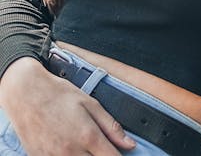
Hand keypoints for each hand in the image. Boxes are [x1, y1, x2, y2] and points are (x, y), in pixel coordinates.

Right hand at [0, 57, 136, 154]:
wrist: (26, 94)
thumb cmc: (58, 95)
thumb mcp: (90, 104)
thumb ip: (111, 127)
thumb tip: (130, 144)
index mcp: (87, 136)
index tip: (122, 154)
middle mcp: (71, 152)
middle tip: (100, 147)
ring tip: (84, 145)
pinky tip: (69, 148)